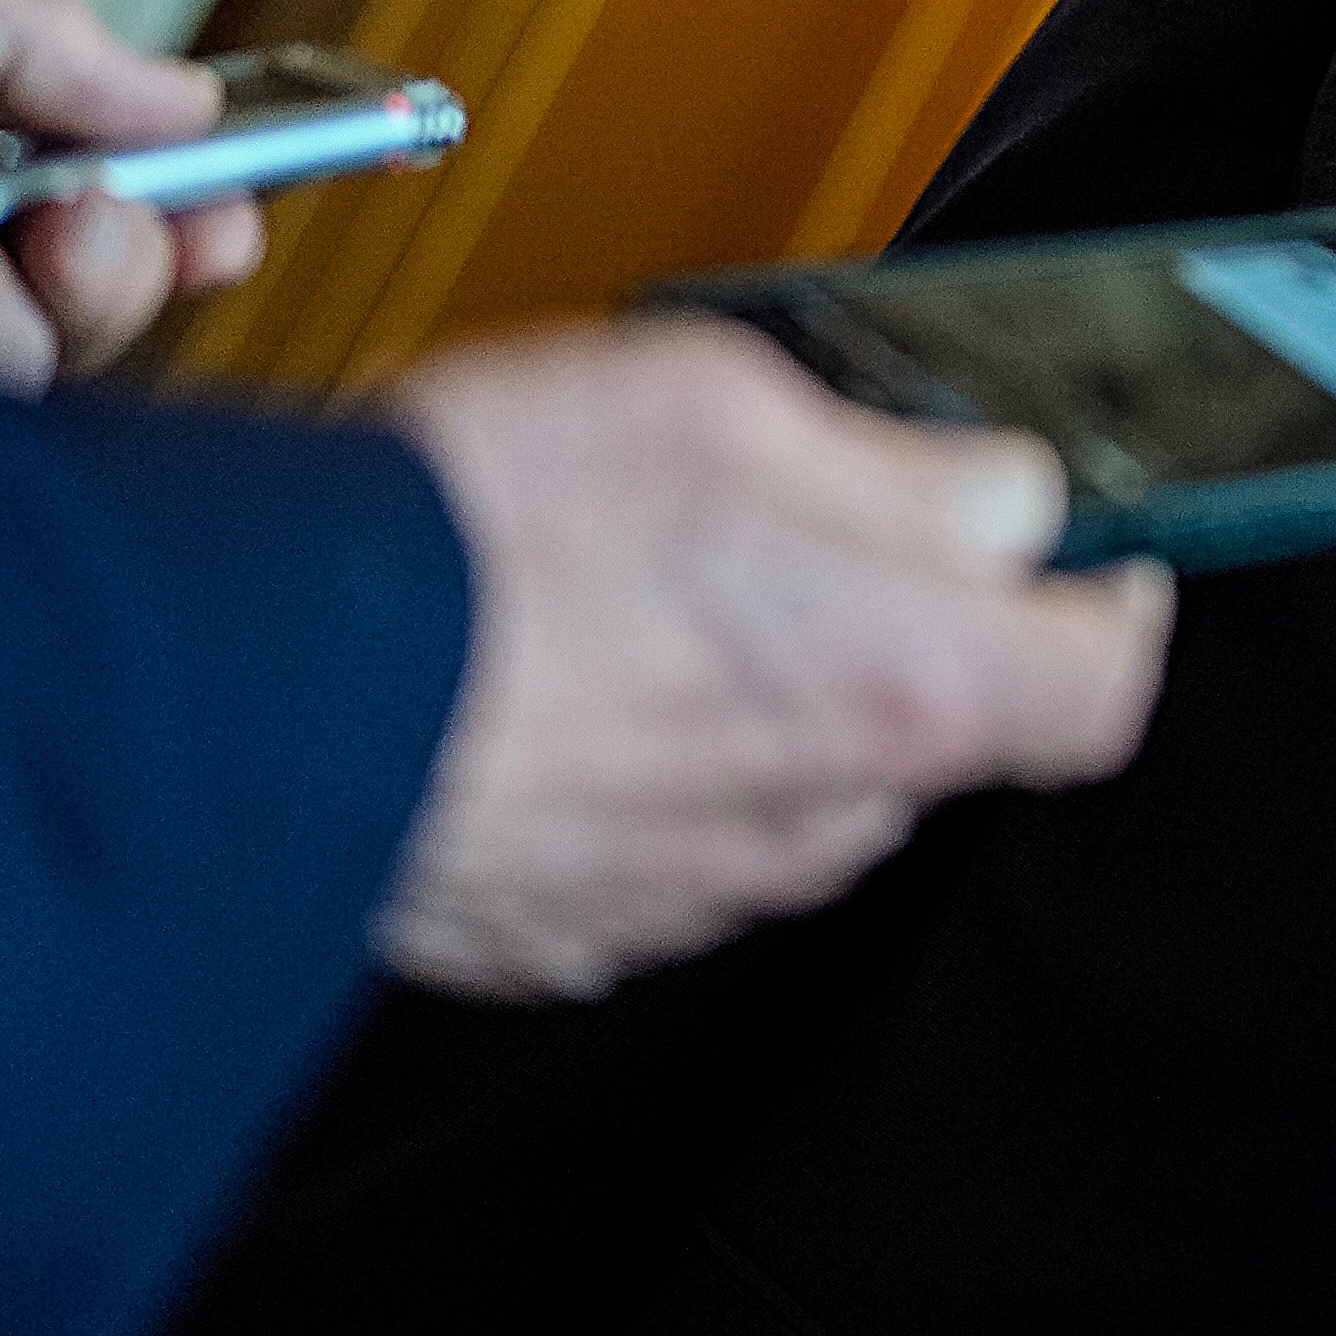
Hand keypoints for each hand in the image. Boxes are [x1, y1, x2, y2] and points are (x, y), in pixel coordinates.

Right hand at [374, 318, 1173, 998]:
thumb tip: (1002, 497)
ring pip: (790, 784)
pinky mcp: (563, 931)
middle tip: (796, 525)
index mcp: (895, 686)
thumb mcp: (725, 405)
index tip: (1075, 549)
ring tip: (630, 583)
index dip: (1105, 602)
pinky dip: (632, 762)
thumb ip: (906, 465)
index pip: (1102, 683)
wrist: (230, 692)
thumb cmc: (467, 540)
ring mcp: (681, 891)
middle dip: (900, 627)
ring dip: (752, 693)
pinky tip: (547, 667)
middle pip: (936, 726)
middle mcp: (808, 817)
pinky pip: (655, 838)